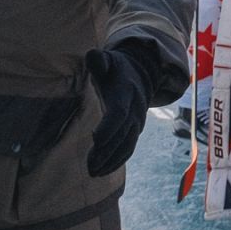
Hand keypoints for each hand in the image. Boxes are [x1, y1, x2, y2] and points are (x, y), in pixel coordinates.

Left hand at [84, 44, 156, 176]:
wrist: (141, 73)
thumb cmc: (116, 68)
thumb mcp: (108, 59)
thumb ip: (99, 60)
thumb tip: (93, 57)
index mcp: (125, 92)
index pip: (119, 113)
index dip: (109, 127)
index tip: (94, 139)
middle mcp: (135, 109)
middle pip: (122, 134)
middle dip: (107, 151)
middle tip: (89, 166)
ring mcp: (137, 122)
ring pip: (127, 145)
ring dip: (111, 161)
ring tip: (93, 172)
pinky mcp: (135, 130)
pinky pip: (128, 149)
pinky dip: (117, 161)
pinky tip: (102, 171)